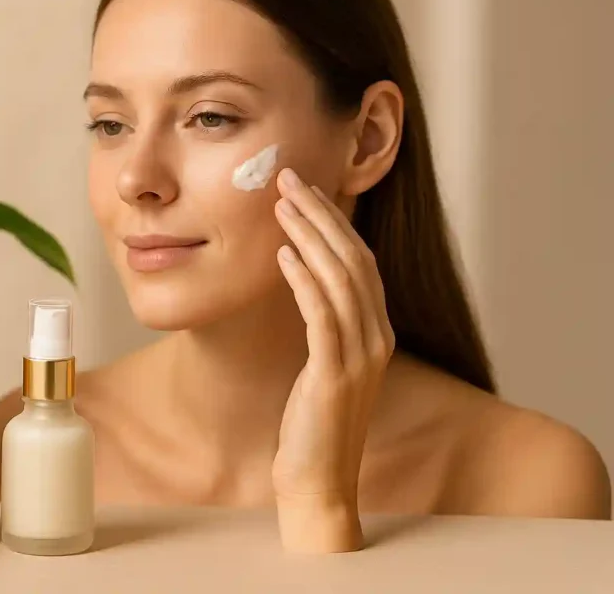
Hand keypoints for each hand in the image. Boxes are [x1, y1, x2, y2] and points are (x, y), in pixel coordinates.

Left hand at [270, 167, 395, 552]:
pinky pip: (322, 316)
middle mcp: (377, 336)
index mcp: (376, 330)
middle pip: (353, 258)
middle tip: (288, 179)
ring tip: (280, 205)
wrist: (318, 478)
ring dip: (309, 236)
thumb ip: (324, 322)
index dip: (333, 220)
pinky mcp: (336, 374)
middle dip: (320, 213)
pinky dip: (304, 280)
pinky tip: (282, 254)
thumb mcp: (324, 363)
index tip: (304, 189)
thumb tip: (301, 276)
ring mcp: (361, 356)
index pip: (359, 260)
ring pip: (340, 279)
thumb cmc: (312, 421)